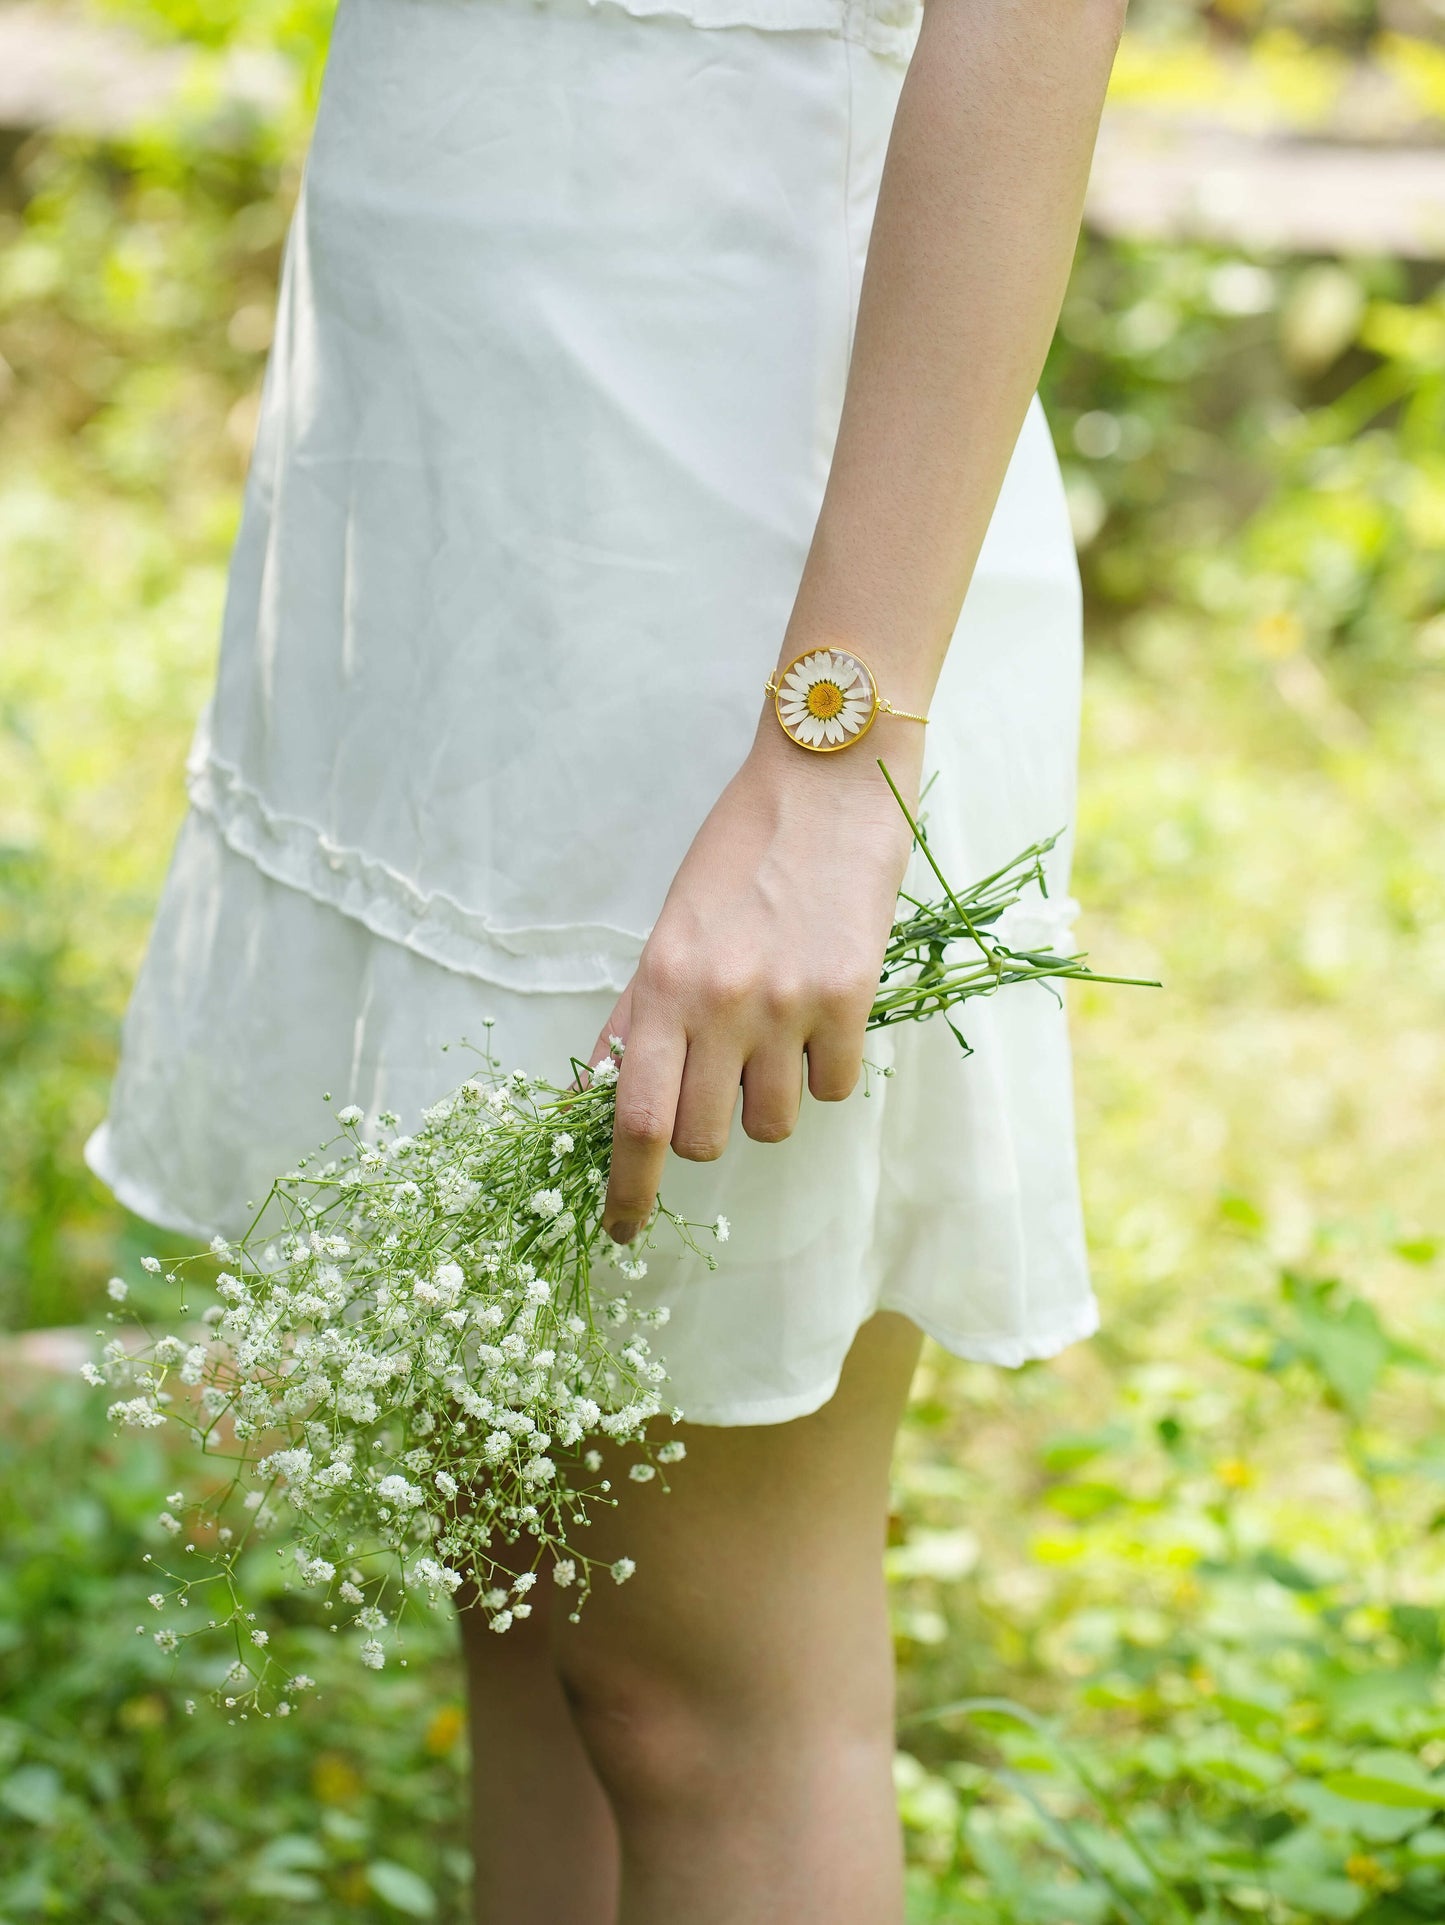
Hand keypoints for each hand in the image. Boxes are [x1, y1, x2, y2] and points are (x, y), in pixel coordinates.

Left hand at [589, 711, 921, 1242]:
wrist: (825, 779)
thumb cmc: (739, 851)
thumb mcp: (670, 930)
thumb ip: (640, 1016)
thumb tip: (600, 1097)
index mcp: (661, 984)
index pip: (634, 1119)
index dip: (625, 1191)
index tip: (620, 1230)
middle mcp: (719, 1002)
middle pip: (704, 1139)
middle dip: (707, 1130)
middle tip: (722, 1080)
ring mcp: (788, 1004)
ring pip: (773, 1123)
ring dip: (770, 1098)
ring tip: (778, 1032)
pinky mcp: (851, 998)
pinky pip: (834, 1087)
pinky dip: (825, 1067)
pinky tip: (822, 1012)